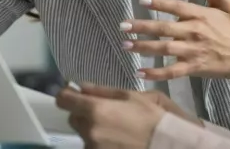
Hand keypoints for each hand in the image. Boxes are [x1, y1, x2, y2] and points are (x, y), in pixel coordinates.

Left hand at [56, 83, 200, 147]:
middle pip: (73, 118)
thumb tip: (81, 86)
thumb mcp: (131, 96)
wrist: (166, 144)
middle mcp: (89, 130)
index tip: (73, 94)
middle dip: (83, 113)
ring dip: (93, 128)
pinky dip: (100, 142)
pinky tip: (118, 139)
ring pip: (84, 133)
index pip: (63, 100)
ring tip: (116, 128)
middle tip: (104, 111)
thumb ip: (102, 91)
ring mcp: (93, 147)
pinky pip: (92, 146)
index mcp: (95, 109)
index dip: (67, 95)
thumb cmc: (152, 117)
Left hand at [122, 0, 229, 82]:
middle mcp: (194, 32)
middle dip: (142, 27)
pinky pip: (172, 71)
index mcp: (200, 15)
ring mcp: (193, 51)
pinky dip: (156, 72)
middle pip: (164, 29)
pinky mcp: (193, 67)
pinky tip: (140, 72)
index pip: (176, 6)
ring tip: (125, 45)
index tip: (141, 0)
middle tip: (123, 26)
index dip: (159, 3)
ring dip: (143, 47)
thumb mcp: (225, 5)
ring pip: (164, 49)